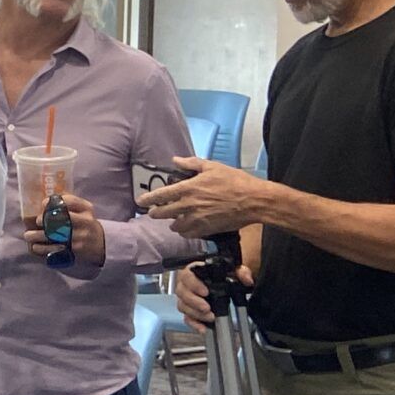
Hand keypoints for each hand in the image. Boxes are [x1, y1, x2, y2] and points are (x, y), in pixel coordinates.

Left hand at [23, 190, 104, 266]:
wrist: (103, 245)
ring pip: (55, 236)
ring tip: (28, 236)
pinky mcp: (76, 252)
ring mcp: (81, 238)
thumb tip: (45, 200)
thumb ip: (69, 203)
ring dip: (37, 236)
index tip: (43, 204)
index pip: (70, 201)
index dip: (54, 202)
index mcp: (86, 210)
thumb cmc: (86, 225)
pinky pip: (55, 250)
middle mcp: (85, 222)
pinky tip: (35, 247)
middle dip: (44, 220)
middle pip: (60, 219)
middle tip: (36, 221)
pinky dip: (42, 249)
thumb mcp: (84, 211)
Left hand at [144, 158, 271, 239]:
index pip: (160, 195)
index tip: (140, 201)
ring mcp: (197, 220)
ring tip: (173, 220)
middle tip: (154, 212)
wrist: (254, 201)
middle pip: (162, 213)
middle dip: (156, 213)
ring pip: (175, 226)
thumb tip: (175, 160)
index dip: (147, 199)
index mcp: (188, 188)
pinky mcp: (206, 230)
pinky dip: (185, 232)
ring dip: (172, 223)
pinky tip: (187, 228)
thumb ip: (191, 163)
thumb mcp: (213, 167)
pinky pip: (189, 234)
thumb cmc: (234, 181)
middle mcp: (188, 205)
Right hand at [172, 259, 248, 329]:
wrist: (224, 283)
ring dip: (196, 313)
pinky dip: (194, 324)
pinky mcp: (190, 310)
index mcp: (194, 272)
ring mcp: (187, 298)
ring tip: (210, 317)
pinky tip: (203, 327)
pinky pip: (187, 318)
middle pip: (182, 293)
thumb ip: (241, 272)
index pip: (187, 276)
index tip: (205, 292)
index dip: (194, 284)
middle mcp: (187, 285)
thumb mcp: (233, 270)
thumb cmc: (223, 275)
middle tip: (206, 307)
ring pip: (183, 306)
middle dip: (194, 302)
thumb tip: (247, 279)